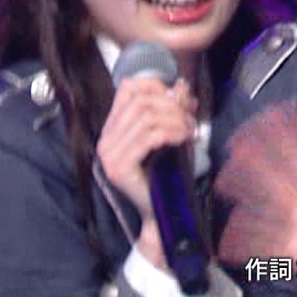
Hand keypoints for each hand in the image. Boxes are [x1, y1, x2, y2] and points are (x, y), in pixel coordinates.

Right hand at [96, 76, 195, 266]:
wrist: (163, 212)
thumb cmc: (168, 173)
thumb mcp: (173, 133)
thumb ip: (174, 109)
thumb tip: (182, 85)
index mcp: (113, 127)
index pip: (128, 88)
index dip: (157, 86)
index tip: (179, 99)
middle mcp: (105, 138)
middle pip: (140, 100)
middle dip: (171, 104)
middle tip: (190, 118)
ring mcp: (109, 154)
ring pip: (146, 116)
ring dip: (175, 119)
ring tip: (189, 130)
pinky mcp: (119, 167)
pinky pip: (149, 137)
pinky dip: (171, 132)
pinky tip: (184, 139)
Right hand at [216, 92, 296, 296]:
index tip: (284, 108)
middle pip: (282, 168)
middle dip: (261, 150)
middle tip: (240, 135)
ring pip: (268, 199)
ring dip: (246, 188)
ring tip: (225, 179)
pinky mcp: (296, 251)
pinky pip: (266, 243)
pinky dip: (245, 241)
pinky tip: (228, 239)